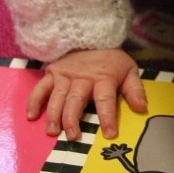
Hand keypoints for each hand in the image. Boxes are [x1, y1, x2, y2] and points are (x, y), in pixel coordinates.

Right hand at [27, 49, 146, 140]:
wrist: (91, 35)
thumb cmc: (110, 59)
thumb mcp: (128, 70)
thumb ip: (135, 89)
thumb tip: (141, 108)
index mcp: (103, 77)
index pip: (106, 99)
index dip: (107, 117)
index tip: (109, 134)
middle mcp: (82, 77)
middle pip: (75, 100)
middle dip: (73, 119)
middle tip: (72, 137)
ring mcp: (65, 75)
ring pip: (57, 97)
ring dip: (54, 115)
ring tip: (53, 132)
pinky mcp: (52, 73)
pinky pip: (40, 88)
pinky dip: (34, 101)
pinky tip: (31, 116)